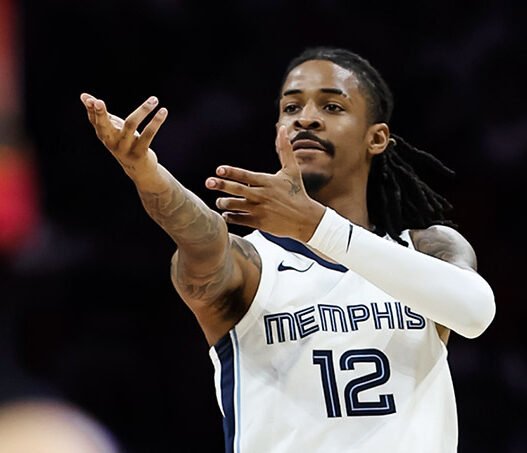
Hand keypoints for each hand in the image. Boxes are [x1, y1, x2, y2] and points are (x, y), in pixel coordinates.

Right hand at [80, 93, 167, 183]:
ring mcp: (126, 148)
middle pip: (105, 126)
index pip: (95, 121)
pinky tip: (163, 111)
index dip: (91, 110)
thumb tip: (83, 95)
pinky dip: (156, 122)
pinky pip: (148, 135)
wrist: (139, 170)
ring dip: (143, 110)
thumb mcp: (111, 129)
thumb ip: (100, 113)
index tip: (89, 99)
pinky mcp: (140, 153)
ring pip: (131, 125)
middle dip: (100, 114)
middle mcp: (112, 142)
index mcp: (104, 135)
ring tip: (154, 99)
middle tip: (98, 101)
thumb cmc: (123, 143)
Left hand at [206, 126, 325, 241]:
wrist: (306, 219)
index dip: (231, 172)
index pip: (245, 175)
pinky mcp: (259, 223)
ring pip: (235, 206)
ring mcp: (259, 210)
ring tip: (219, 201)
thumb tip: (281, 128)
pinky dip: (230, 217)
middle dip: (221, 185)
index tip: (219, 169)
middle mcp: (261, 195)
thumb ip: (284, 150)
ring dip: (224, 203)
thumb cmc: (297, 193)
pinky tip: (227, 214)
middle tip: (208, 182)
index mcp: (267, 182)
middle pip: (237, 190)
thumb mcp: (292, 170)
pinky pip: (239, 220)